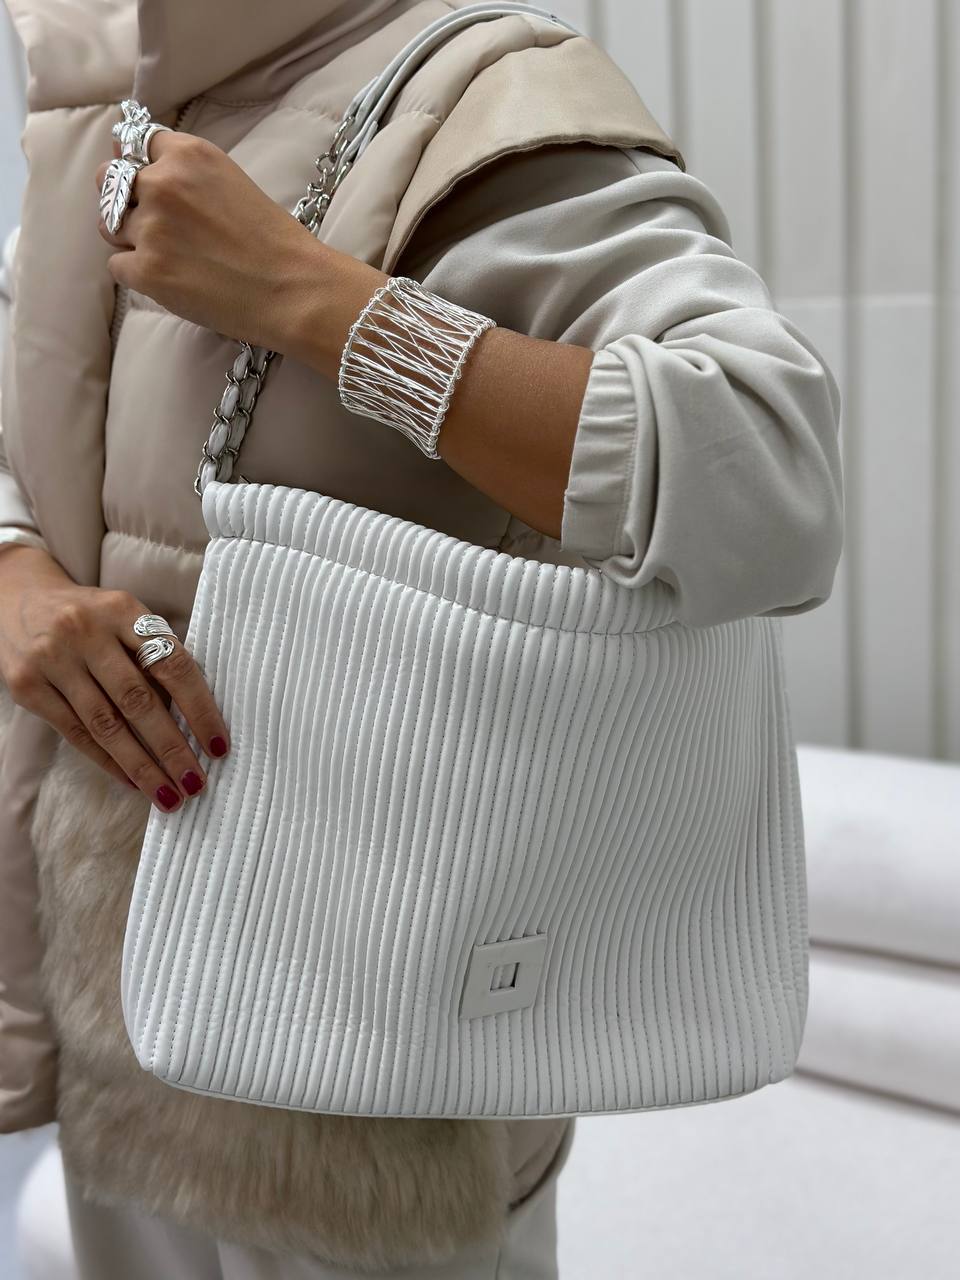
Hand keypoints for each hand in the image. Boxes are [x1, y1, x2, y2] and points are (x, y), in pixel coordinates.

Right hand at [0, 545, 230, 810]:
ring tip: (168, 794)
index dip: (199, 709)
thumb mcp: (124, 617)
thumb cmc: (90, 616)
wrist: (16, 597)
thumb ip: (154, 656)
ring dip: (142, 766)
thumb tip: (194, 720)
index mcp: (123, 610)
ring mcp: (52, 658)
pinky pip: (75, 732)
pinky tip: (132, 781)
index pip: (173, 665)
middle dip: (172, 749)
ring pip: (106, 725)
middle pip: (138, 700)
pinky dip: (107, 761)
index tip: (218, 745)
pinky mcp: (26, 684)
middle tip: (195, 783)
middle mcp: (86, 632)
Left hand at [95, 131, 329, 350]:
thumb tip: (138, 168)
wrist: (293, 290)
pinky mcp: (147, 270)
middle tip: (153, 224)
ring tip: (170, 257)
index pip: (136, 144)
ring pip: (108, 226)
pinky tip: (170, 279)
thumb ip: (188, 174)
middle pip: (107, 179)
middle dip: (120, 199)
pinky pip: (117, 266)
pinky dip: (138, 274)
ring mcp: (150, 228)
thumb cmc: (274, 242)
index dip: (140, 166)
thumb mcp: (231, 183)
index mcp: (187, 155)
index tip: (149, 186)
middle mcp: (162, 183)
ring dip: (130, 239)